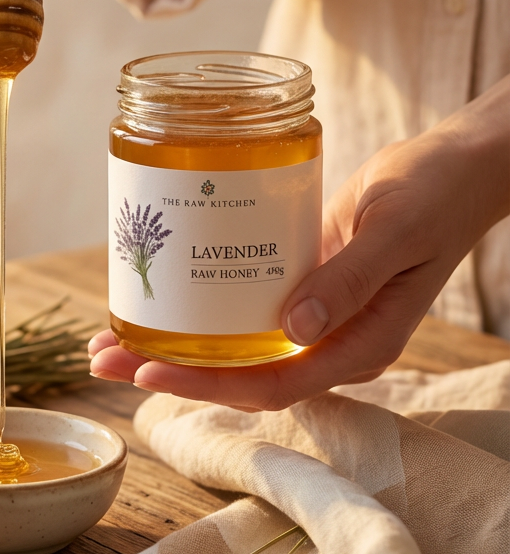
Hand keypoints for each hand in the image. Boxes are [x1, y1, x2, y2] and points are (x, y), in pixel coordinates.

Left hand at [90, 77, 509, 410]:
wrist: (452, 169)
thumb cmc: (433, 194)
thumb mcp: (394, 231)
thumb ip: (349, 280)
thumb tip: (295, 327)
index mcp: (358, 346)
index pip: (271, 384)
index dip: (206, 385)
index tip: (149, 368)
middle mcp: (330, 344)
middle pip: (240, 377)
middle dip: (170, 372)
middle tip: (101, 356)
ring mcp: (313, 320)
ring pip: (235, 352)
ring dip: (174, 348)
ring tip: (109, 337)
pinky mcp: (299, 289)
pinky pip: (243, 316)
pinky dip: (200, 317)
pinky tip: (159, 304)